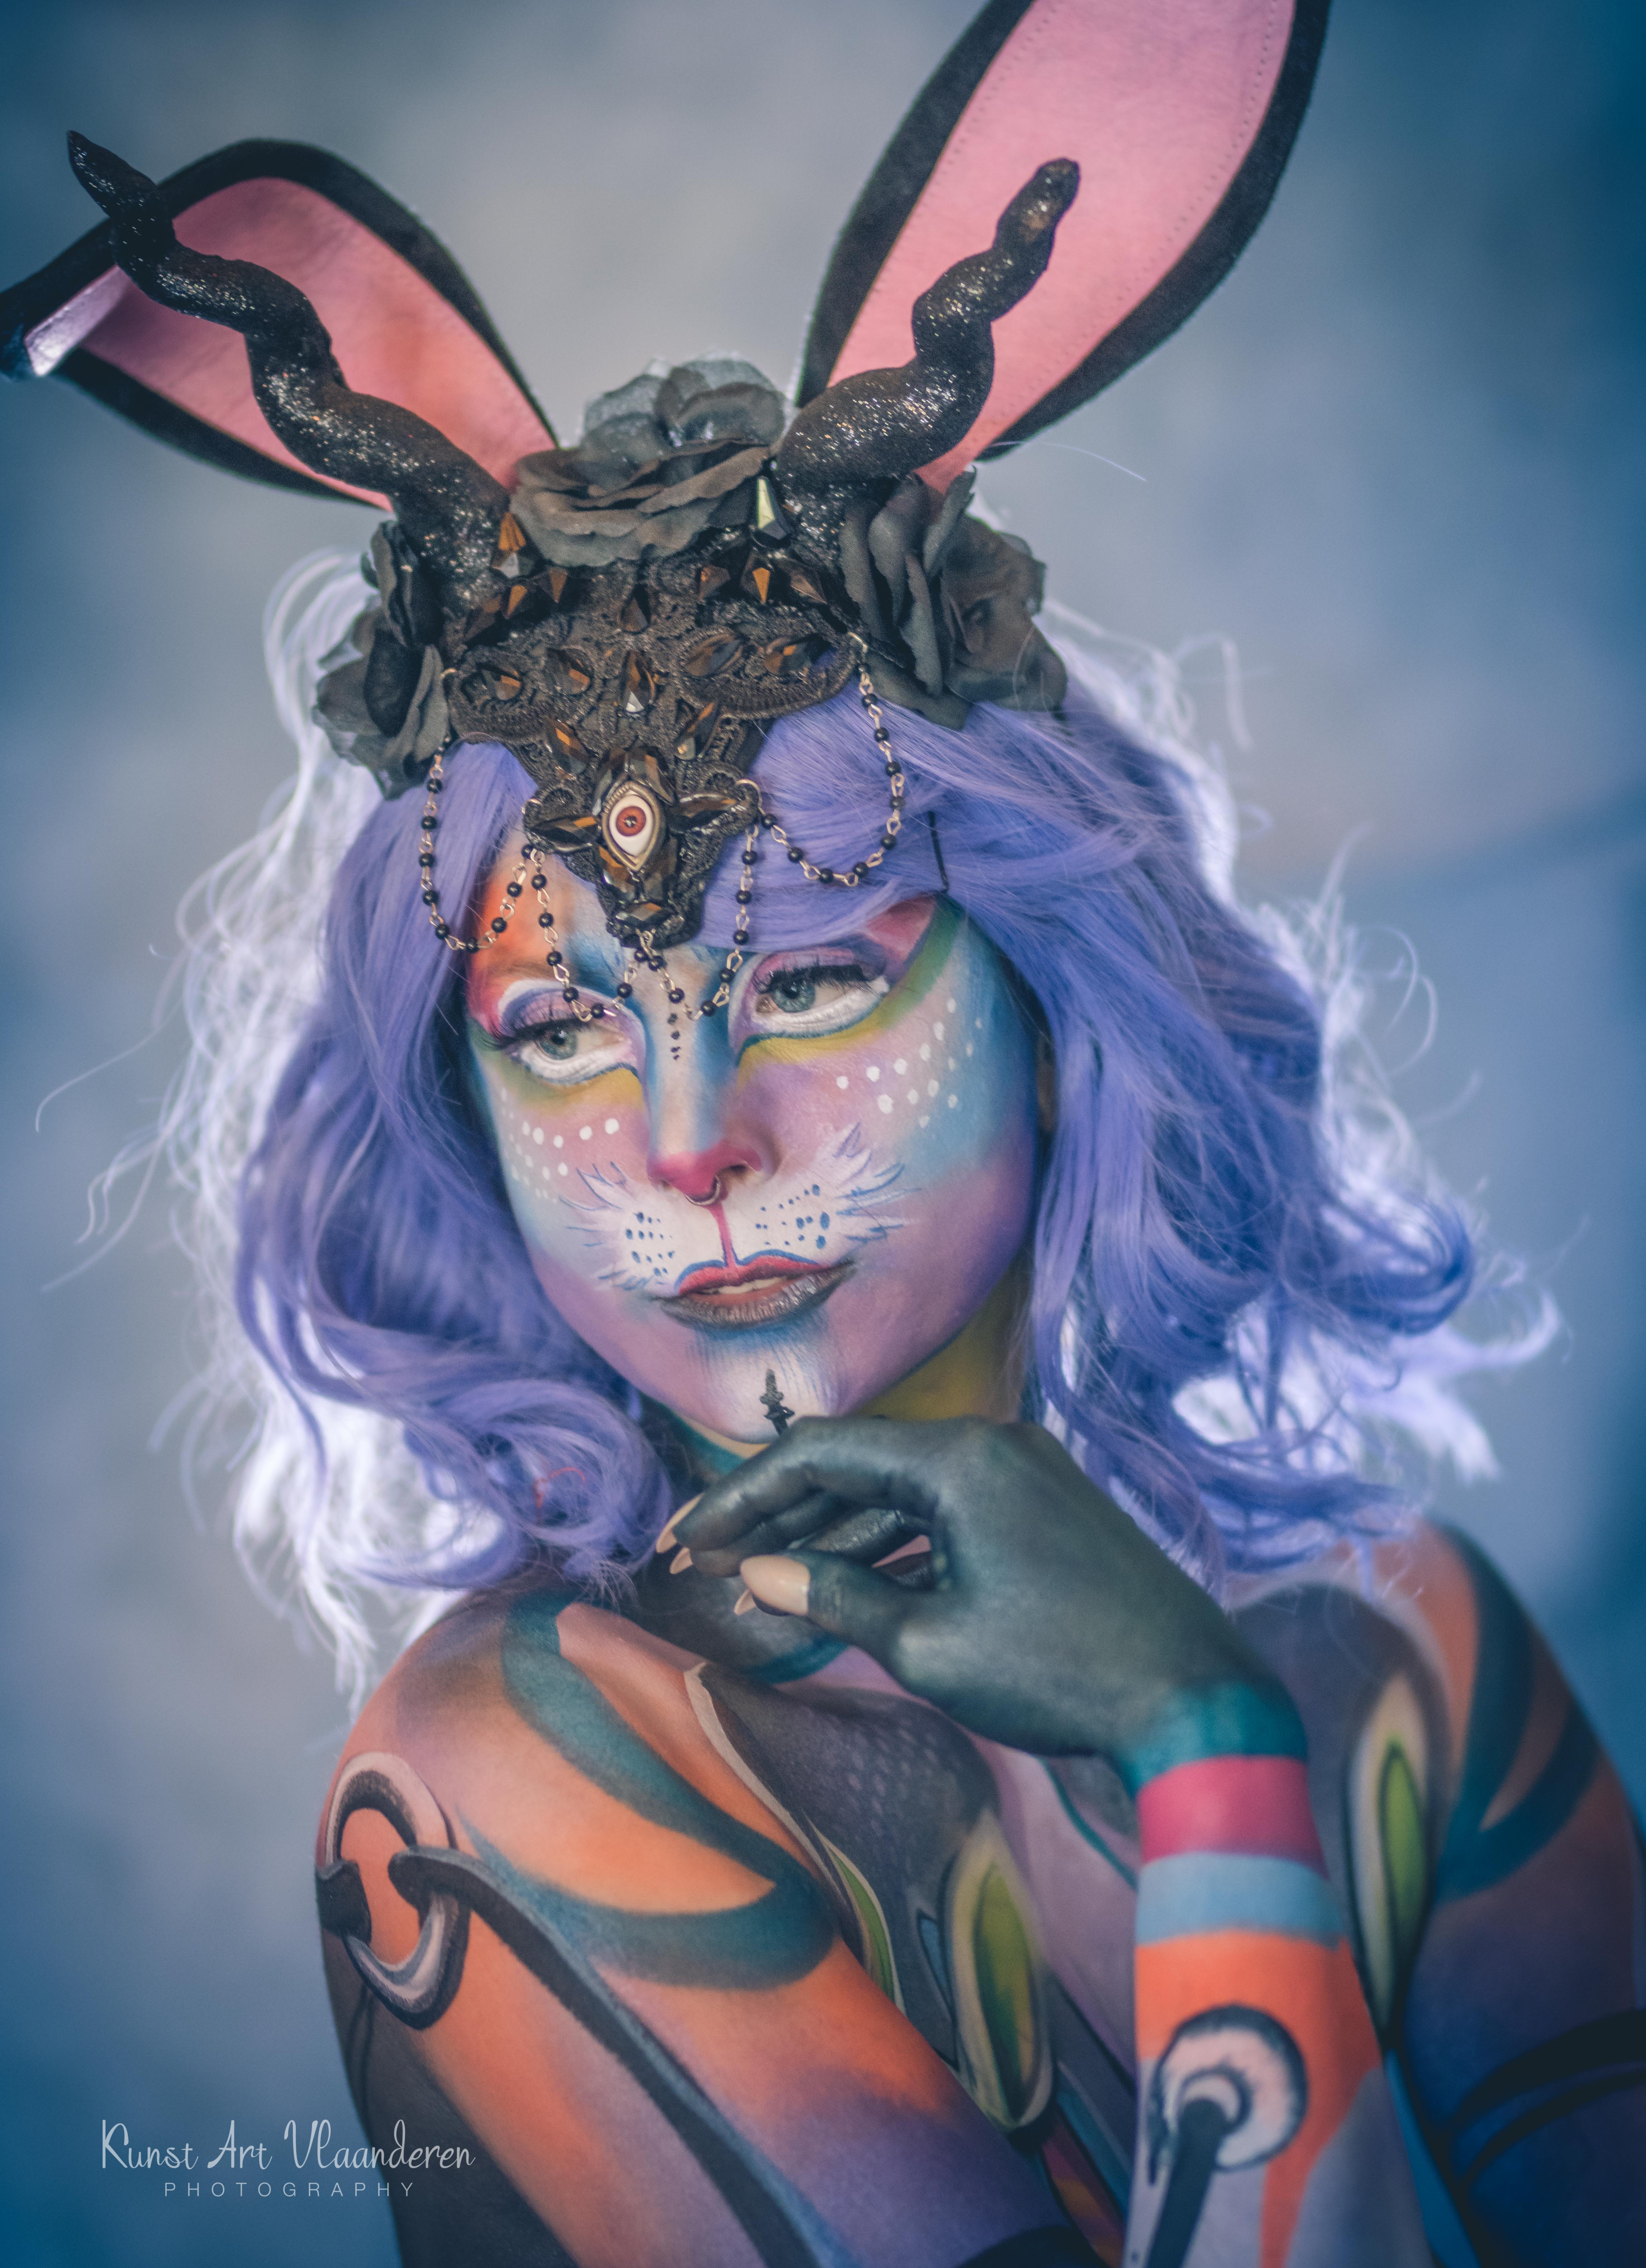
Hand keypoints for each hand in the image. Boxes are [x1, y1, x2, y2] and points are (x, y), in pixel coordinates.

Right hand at [672, 1417, 1289, 1776]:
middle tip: (708, 1559)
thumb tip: (761, 1577)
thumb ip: (837, 1599)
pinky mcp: (1044, 1509)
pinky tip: (838, 1585)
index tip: (691, 1539)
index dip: (743, 1496)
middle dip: (777, 1513)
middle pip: (856, 1463)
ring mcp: (1024, 1473)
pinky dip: (889, 1546)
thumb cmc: (1060, 1672)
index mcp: (961, 1458)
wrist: (1196, 1699)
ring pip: (898, 1490)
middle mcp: (992, 1443)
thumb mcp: (931, 1645)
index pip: (820, 1453)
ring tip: (759, 1581)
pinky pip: (944, 1513)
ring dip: (828, 1534)